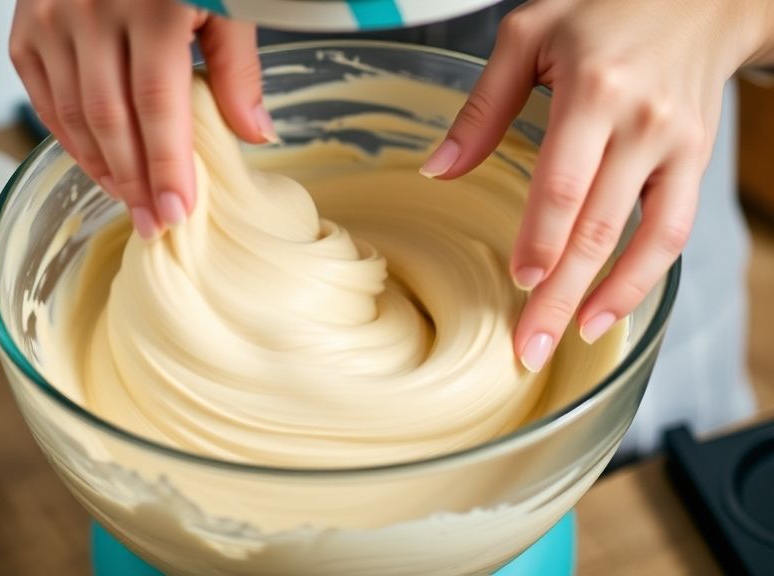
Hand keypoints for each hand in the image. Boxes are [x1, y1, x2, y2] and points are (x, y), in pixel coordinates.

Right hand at [9, 0, 272, 238]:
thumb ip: (237, 64)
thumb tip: (254, 133)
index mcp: (154, 5)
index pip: (158, 106)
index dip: (168, 166)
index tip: (178, 213)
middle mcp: (92, 11)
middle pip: (111, 120)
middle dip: (135, 182)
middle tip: (155, 225)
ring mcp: (51, 17)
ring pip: (72, 115)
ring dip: (102, 168)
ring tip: (130, 202)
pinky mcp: (25, 26)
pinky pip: (43, 98)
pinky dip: (67, 139)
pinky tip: (95, 164)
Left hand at [422, 0, 773, 371]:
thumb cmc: (603, 8)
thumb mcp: (528, 35)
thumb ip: (482, 107)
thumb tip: (437, 170)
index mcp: (593, 90)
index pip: (564, 183)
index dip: (540, 241)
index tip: (518, 284)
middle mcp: (642, 122)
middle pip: (598, 226)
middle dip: (561, 293)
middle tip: (529, 346)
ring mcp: (677, 145)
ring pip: (643, 238)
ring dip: (608, 297)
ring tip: (571, 338)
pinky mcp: (695, 160)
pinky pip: (675, 230)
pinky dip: (646, 276)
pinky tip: (612, 307)